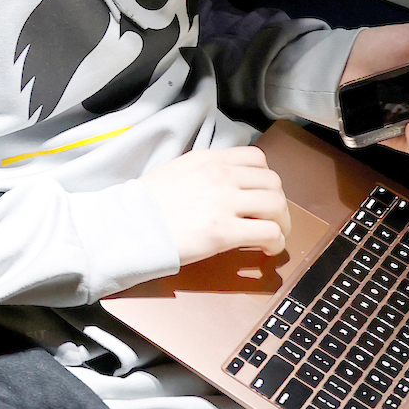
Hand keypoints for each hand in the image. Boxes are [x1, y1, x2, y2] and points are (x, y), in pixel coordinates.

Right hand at [143, 147, 291, 266]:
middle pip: (272, 182)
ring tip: (274, 235)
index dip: (266, 179)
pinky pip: (269, 233)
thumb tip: (221, 189)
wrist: (127, 226)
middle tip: (272, 219)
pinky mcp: (224, 231)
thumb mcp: (175, 173)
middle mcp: (220, 175)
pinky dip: (275, 242)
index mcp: (208, 159)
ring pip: (276, 205)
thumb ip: (202, 174)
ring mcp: (223, 202)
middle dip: (278, 202)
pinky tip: (266, 250)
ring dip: (281, 222)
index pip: (256, 158)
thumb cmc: (143, 206)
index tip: (262, 194)